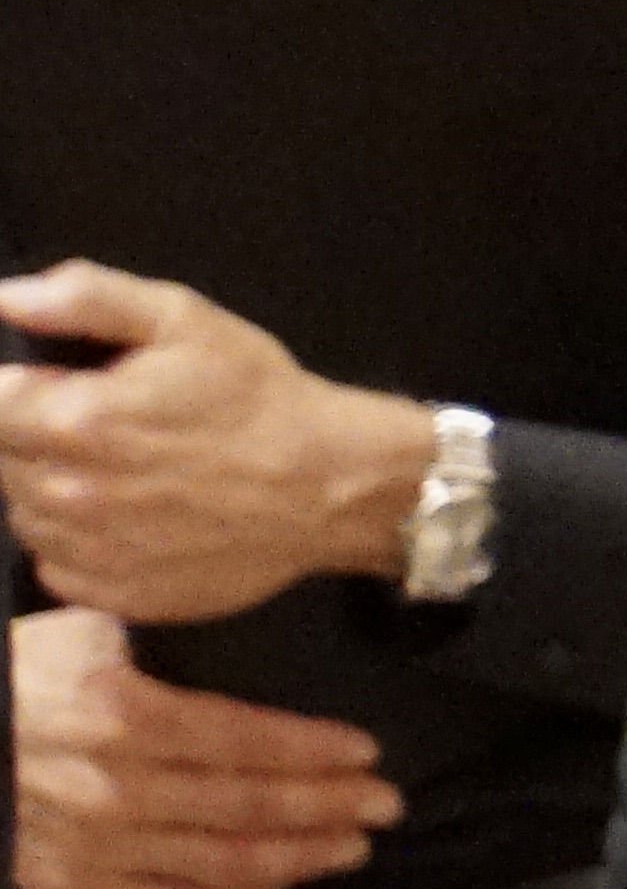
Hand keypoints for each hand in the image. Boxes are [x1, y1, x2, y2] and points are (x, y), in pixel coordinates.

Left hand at [0, 263, 437, 624]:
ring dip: (51, 487)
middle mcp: (67, 491)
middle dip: (34, 436)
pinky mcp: (111, 591)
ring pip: (23, 511)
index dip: (17, 390)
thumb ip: (84, 298)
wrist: (331, 485)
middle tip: (103, 426)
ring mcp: (87, 548)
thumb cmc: (259, 399)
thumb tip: (6, 297)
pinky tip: (128, 514)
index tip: (54, 387)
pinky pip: (55, 562)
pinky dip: (76, 539)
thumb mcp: (183, 319)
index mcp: (75, 420)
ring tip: (120, 469)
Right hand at [14, 606, 391, 888]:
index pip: (246, 739)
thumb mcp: (87, 629)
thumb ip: (163, 639)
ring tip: (352, 846)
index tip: (367, 753)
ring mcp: (95, 846)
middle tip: (385, 805)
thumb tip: (248, 623)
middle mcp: (115, 788)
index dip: (315, 750)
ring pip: (222, 862)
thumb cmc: (20, 673)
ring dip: (299, 856)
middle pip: (248, 806)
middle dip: (329, 806)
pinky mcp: (74, 888)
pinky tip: (281, 881)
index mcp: (123, 715)